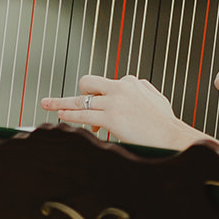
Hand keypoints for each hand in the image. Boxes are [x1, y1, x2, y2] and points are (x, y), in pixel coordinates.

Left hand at [41, 74, 193, 151]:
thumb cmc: (166, 124)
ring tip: (46, 103)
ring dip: (62, 103)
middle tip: (65, 104)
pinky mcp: (111, 117)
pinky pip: (83, 114)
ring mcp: (114, 101)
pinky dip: (68, 114)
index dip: (98, 100)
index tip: (98, 119)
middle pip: (88, 83)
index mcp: (131, 82)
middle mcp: (120, 87)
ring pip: (81, 100)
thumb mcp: (156, 100)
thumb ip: (143, 92)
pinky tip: (58, 116)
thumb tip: (137, 88)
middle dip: (79, 94)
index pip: (106, 85)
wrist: (172, 136)